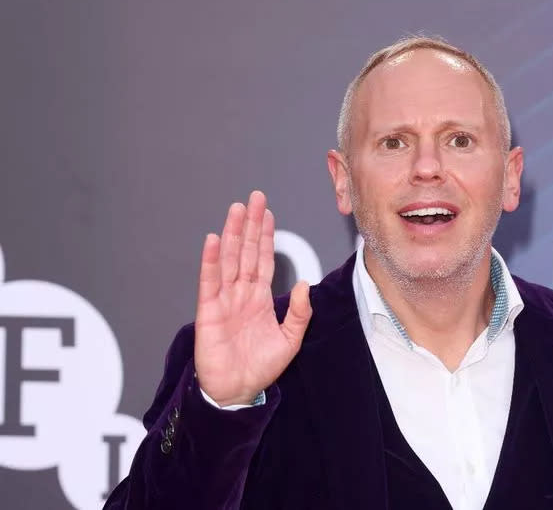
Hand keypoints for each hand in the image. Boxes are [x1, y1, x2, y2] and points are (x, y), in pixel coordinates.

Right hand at [194, 190, 311, 405]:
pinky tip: (214, 240)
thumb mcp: (290, 340)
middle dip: (250, 225)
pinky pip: (210, 281)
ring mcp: (224, 300)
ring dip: (232, 234)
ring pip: (229, 260)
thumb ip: (299, 313)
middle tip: (253, 198)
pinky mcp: (209, 311)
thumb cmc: (261, 368)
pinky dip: (211, 260)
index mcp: (259, 298)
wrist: (238, 392)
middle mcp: (241, 294)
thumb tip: (305, 285)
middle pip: (246, 252)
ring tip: (236, 210)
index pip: (263, 260)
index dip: (265, 236)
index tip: (268, 213)